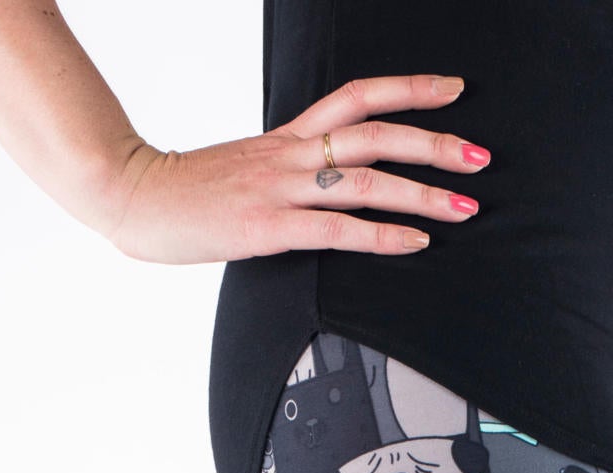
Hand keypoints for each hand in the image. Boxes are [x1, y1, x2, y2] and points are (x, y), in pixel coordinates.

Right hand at [105, 73, 487, 264]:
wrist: (134, 196)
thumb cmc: (188, 192)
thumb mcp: (247, 170)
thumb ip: (289, 174)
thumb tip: (326, 190)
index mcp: (287, 137)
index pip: (357, 97)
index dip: (408, 89)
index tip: (450, 90)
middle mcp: (291, 154)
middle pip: (376, 132)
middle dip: (434, 142)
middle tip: (478, 156)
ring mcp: (281, 188)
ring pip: (366, 178)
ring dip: (422, 192)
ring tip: (464, 205)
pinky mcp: (269, 226)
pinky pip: (338, 229)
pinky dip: (383, 236)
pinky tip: (416, 243)